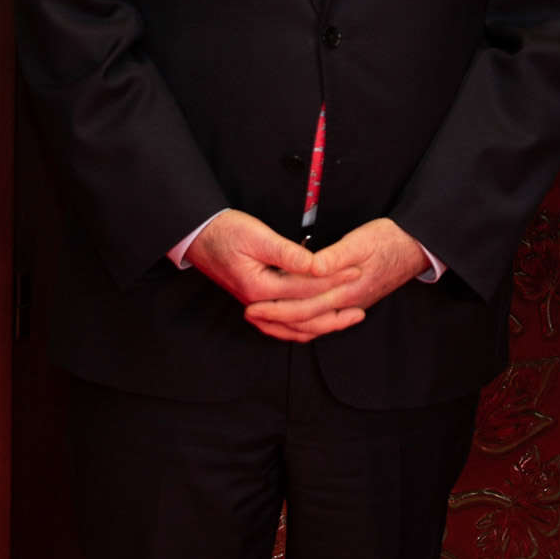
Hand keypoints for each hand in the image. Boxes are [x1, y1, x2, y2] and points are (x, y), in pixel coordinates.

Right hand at [187, 210, 352, 341]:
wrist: (198, 235)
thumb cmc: (226, 231)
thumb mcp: (257, 236)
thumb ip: (286, 253)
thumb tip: (314, 264)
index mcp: (259, 287)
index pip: (305, 288)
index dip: (333, 280)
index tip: (356, 272)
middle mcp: (258, 303)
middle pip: (302, 316)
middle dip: (334, 311)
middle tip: (361, 307)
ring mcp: (256, 306)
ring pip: (294, 327)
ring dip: (322, 325)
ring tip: (348, 319)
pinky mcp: (257, 303)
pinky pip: (283, 324)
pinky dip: (304, 326)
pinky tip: (319, 322)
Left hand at [242, 217, 433, 343]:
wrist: (416, 247)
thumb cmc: (389, 239)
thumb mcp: (361, 240)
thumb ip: (335, 256)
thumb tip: (312, 267)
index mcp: (347, 289)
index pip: (304, 306)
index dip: (276, 307)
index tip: (253, 304)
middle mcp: (349, 303)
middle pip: (306, 319)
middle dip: (275, 319)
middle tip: (250, 314)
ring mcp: (353, 305)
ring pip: (316, 325)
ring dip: (288, 325)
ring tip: (266, 320)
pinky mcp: (355, 302)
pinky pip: (326, 321)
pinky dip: (307, 324)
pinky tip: (296, 320)